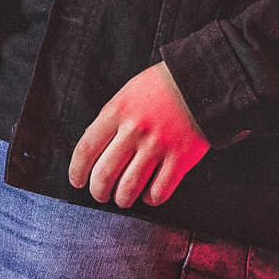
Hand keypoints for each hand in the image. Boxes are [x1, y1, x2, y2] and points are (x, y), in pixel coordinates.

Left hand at [69, 61, 209, 209]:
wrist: (202, 80)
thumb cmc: (162, 87)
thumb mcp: (128, 93)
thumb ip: (111, 120)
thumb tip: (95, 150)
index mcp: (117, 112)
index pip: (86, 149)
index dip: (77, 171)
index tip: (77, 181)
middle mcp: (134, 130)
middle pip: (104, 175)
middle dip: (98, 191)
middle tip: (100, 194)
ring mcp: (157, 146)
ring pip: (128, 189)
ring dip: (122, 199)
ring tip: (123, 198)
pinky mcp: (180, 159)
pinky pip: (159, 192)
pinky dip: (151, 198)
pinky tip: (150, 193)